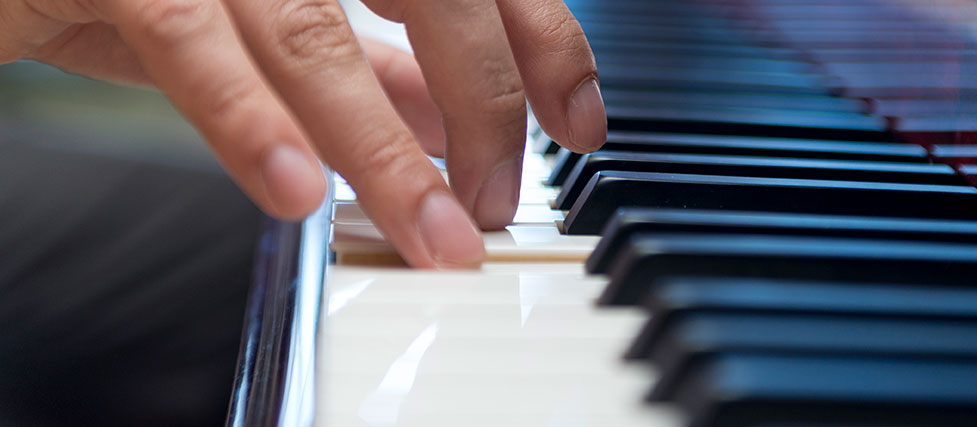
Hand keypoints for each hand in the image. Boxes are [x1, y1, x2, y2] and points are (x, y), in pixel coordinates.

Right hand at [0, 0, 606, 268]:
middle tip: (493, 201)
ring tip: (432, 232)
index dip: (543, 40)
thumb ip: (372, 62)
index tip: (578, 122)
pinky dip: (253, 122)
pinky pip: (192, 44)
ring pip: (316, 33)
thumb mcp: (278, 18)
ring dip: (384, 148)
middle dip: (485, 102)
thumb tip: (456, 125)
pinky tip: (301, 191)